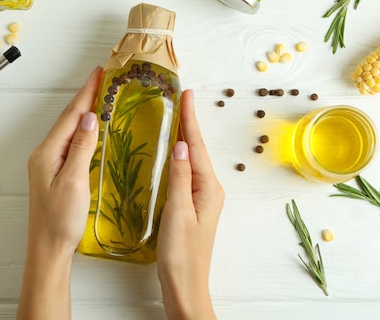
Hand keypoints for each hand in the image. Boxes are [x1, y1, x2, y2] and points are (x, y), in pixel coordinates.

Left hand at [17, 66, 101, 319]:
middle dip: (84, 97)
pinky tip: (90, 128)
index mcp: (48, 152)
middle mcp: (44, 153)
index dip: (86, 93)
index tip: (99, 73)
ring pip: (67, 129)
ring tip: (98, 96)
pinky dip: (81, 129)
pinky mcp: (53, 172)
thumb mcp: (73, 181)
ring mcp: (47, 162)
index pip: (70, 116)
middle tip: (101, 78)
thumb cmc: (60, 220)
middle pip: (67, 118)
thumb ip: (81, 148)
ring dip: (82, 111)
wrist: (47, 248)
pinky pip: (68, 141)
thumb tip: (89, 118)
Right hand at [157, 89, 224, 319]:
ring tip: (175, 116)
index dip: (190, 119)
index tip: (186, 95)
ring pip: (191, 159)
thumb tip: (180, 145)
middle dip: (188, 123)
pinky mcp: (191, 205)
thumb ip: (179, 177)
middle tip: (180, 98)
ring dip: (184, 137)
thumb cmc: (182, 253)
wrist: (185, 284)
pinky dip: (178, 157)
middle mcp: (208, 189)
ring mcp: (200, 198)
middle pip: (196, 149)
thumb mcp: (178, 212)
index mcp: (208, 188)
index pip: (196, 146)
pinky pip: (185, 172)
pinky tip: (170, 152)